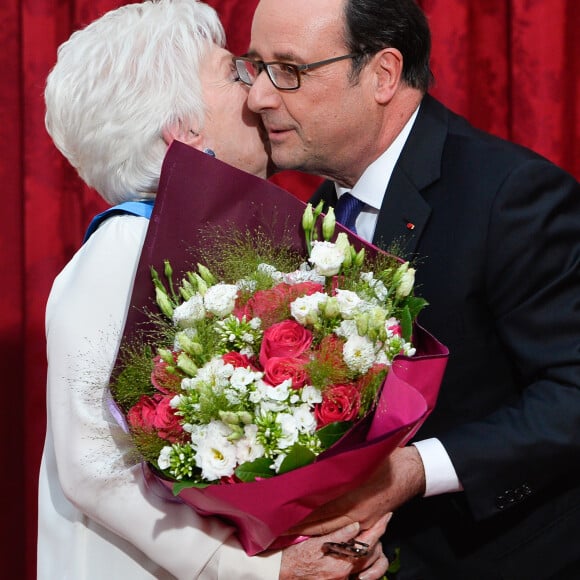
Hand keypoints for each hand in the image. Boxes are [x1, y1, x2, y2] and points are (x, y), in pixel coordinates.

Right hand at [279, 514, 390, 579]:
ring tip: (372, 537)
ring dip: (374, 552)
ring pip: (371, 567)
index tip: (387, 516)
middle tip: (379, 522)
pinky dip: (366, 564)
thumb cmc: (296, 556)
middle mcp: (345, 574)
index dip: (379, 528)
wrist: (283, 572)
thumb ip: (337, 535)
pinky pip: (361, 574)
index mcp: (340, 563)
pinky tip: (361, 551)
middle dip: (378, 538)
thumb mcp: (314, 542)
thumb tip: (355, 525)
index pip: (367, 543)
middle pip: (373, 555)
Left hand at [287, 446, 424, 535]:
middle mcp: (356, 510)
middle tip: (276, 527)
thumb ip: (336, 462)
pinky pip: (344, 532)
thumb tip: (310, 464)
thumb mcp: (359, 455)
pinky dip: (327, 533)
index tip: (278, 511)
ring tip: (288, 532)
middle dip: (298, 526)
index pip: (317, 506)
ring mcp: (363, 520)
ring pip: (331, 530)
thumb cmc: (385, 457)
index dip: (297, 510)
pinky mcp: (369, 523)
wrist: (412, 471)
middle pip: (320, 523)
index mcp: (351, 491)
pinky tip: (313, 532)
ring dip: (309, 532)